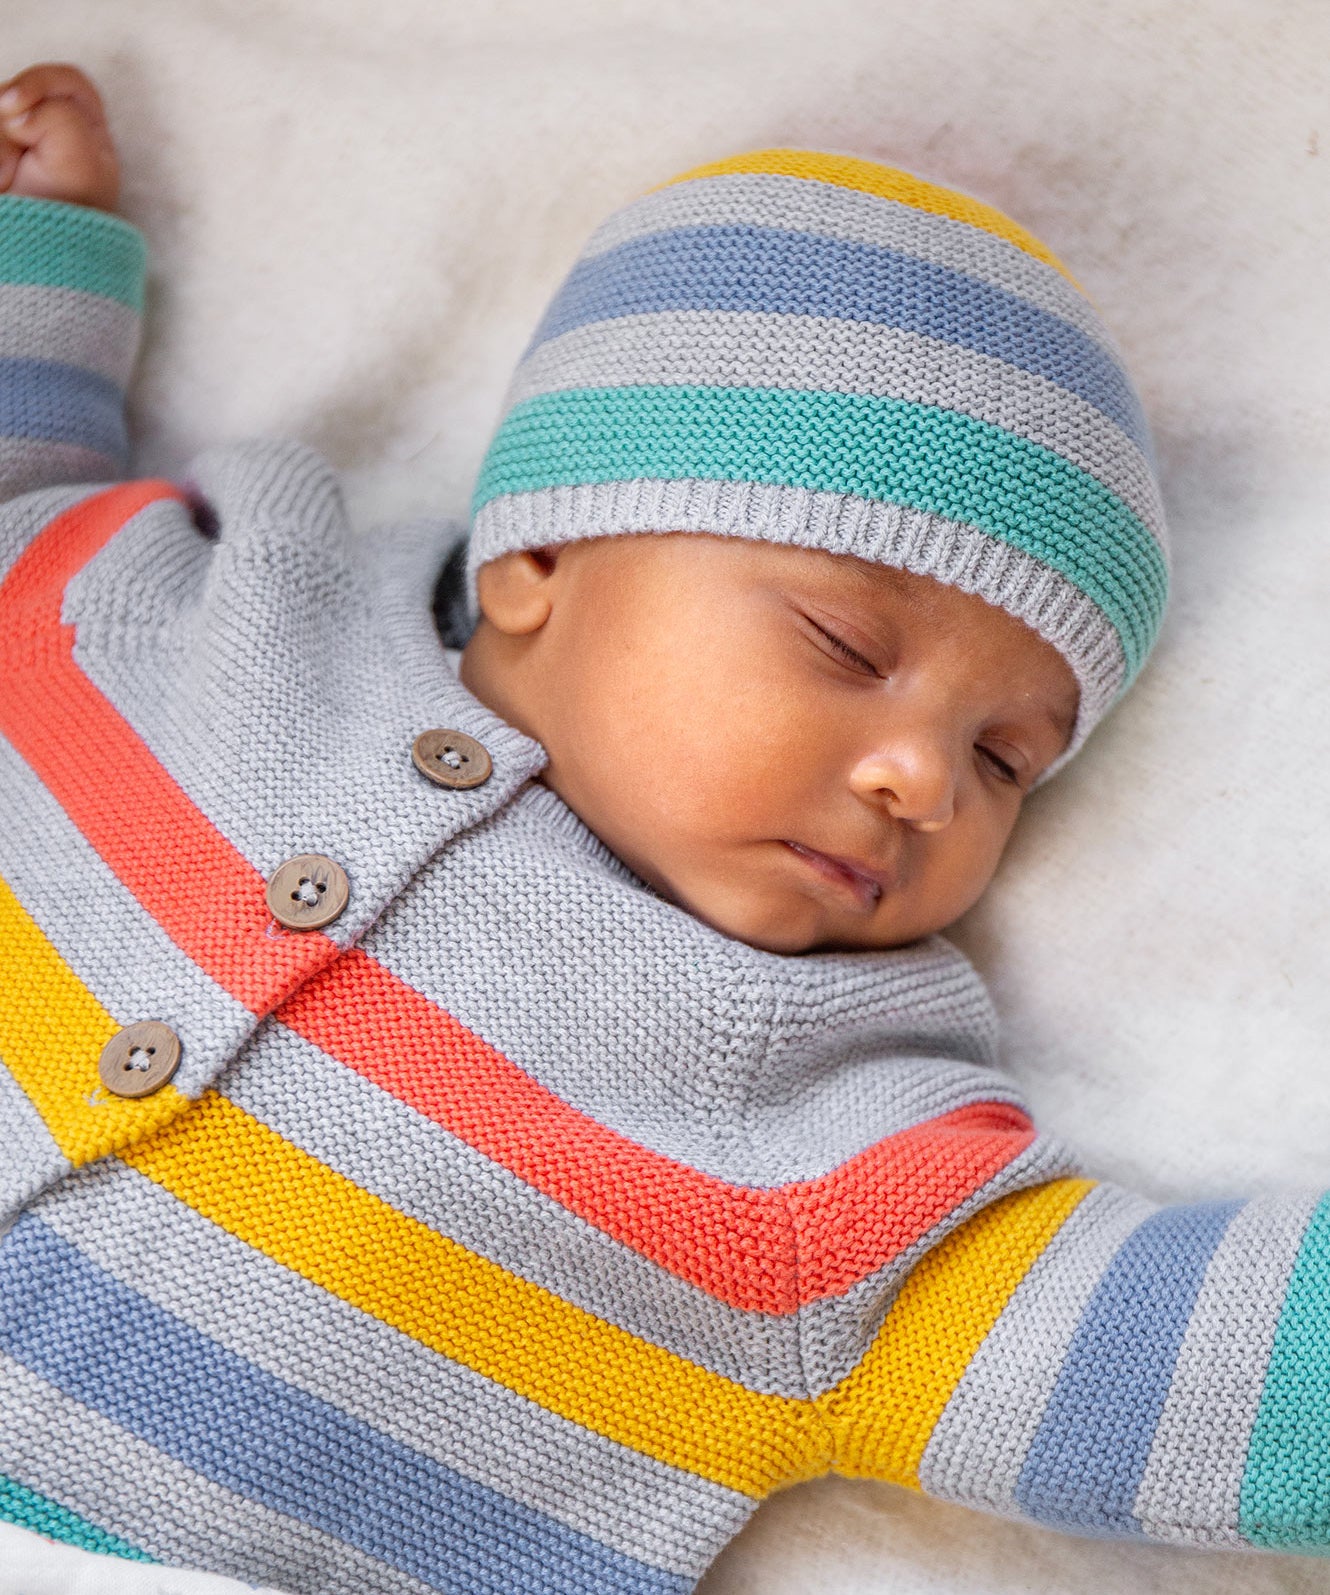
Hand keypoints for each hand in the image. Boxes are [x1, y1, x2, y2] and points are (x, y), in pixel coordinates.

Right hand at [0, 63, 118, 211]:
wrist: (37, 266)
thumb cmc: (66, 220)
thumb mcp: (79, 166)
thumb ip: (60, 119)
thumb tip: (18, 111)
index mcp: (88, 133)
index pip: (67, 82)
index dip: (38, 82)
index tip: (12, 106)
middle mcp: (54, 134)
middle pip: (16, 97)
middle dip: (7, 129)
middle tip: (8, 171)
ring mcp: (20, 145)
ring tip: (4, 184)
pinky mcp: (5, 160)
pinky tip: (2, 185)